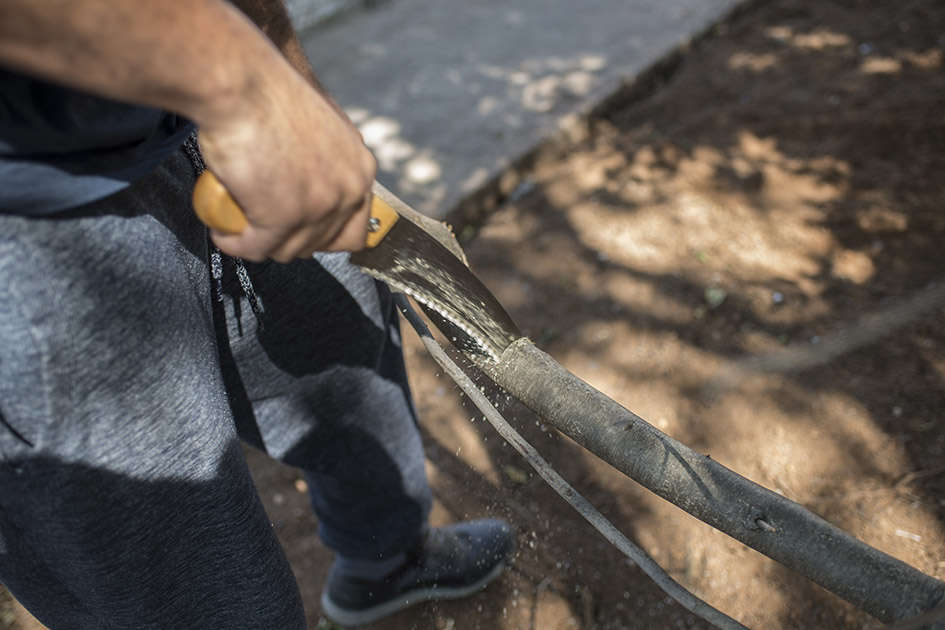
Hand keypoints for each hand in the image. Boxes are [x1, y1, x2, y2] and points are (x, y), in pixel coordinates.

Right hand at [196, 59, 375, 261]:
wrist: (242, 84)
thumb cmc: (270, 96)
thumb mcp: (319, 128)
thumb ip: (326, 160)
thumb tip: (314, 186)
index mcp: (361, 169)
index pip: (354, 227)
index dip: (323, 233)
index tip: (299, 229)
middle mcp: (349, 190)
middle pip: (322, 243)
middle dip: (290, 241)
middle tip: (263, 227)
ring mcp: (319, 208)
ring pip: (289, 250)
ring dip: (260, 244)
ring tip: (239, 229)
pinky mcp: (284, 219)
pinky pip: (255, 248)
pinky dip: (235, 245)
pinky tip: (224, 234)